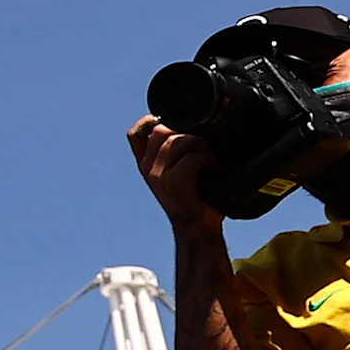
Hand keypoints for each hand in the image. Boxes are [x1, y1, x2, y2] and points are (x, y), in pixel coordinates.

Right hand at [128, 114, 223, 241]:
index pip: (135, 134)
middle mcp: (148, 168)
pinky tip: (214, 169)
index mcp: (145, 164)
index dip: (150, 121)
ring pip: (179, 141)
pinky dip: (208, 159)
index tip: (174, 124)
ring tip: (211, 157)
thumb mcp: (176, 174)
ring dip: (201, 144)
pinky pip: (193, 157)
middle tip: (203, 143)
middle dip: (186, 130)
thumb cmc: (195, 199)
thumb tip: (194, 127)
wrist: (197, 228)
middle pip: (161, 130)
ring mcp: (159, 175)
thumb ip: (175, 154)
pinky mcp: (175, 182)